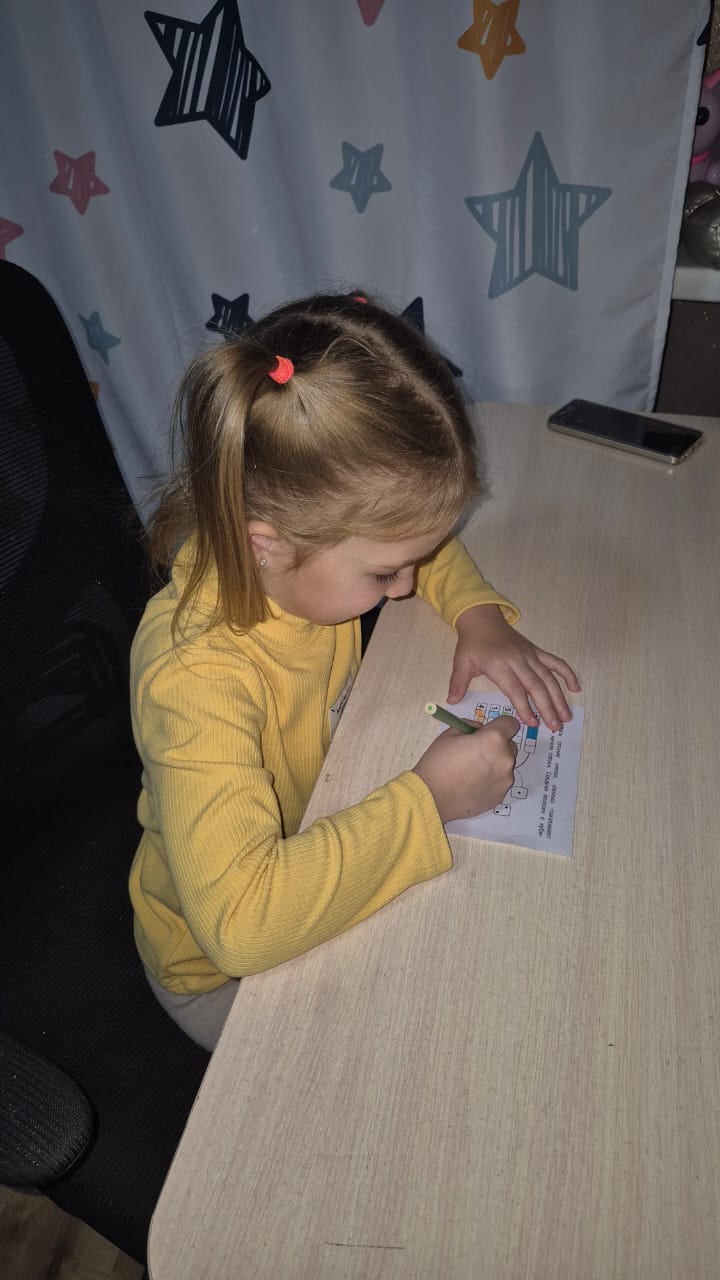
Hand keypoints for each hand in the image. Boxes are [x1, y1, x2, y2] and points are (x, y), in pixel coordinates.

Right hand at [413, 715, 517, 823]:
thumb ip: (470, 727)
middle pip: (509, 745)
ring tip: (471, 771)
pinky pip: (500, 782)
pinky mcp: (500, 796)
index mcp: (493, 739)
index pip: (510, 724)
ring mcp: (504, 780)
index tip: (489, 730)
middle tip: (476, 752)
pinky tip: (472, 784)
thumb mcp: (449, 734)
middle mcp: (505, 759)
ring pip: (505, 765)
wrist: (432, 797)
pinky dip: (490, 780)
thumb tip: (479, 730)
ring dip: (494, 764)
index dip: (499, 725)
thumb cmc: (438, 764)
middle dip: (496, 745)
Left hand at [448, 605, 580, 730]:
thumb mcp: (461, 662)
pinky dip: (567, 674)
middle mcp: (518, 660)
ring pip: (549, 677)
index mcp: (499, 665)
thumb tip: (452, 701)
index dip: (524, 706)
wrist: (482, 619)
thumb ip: (457, 682)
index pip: (515, 689)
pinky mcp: (537, 651)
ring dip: (559, 697)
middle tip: (556, 727)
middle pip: (536, 686)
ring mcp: (530, 655)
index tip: (532, 723)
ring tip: (566, 716)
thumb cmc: (471, 644)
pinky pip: (556, 662)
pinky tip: (576, 688)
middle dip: (547, 707)